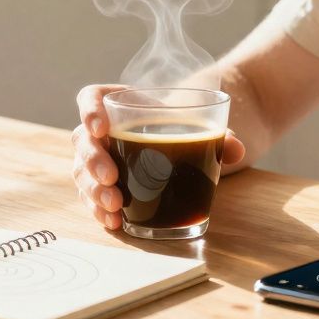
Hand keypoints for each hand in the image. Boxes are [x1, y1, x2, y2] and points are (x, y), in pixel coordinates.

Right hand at [71, 84, 245, 230]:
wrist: (186, 145)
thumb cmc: (186, 127)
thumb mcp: (202, 126)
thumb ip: (220, 135)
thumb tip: (236, 148)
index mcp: (121, 103)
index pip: (91, 97)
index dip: (89, 110)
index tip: (101, 128)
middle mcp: (103, 131)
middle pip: (82, 139)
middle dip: (93, 161)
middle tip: (111, 179)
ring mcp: (100, 158)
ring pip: (82, 170)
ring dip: (93, 189)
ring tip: (115, 205)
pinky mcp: (104, 184)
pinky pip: (91, 195)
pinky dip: (98, 208)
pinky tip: (113, 220)